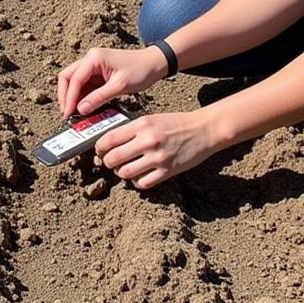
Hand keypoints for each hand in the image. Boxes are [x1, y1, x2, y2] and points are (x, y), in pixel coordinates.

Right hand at [57, 46, 165, 117]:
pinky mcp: (97, 73)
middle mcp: (90, 59)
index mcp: (94, 58)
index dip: (68, 98)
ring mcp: (93, 66)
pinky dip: (82, 97)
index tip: (68, 113)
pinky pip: (84, 85)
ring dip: (73, 97)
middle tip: (67, 113)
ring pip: (74, 82)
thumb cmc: (140, 70)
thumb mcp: (120, 86)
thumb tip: (81, 109)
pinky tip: (84, 108)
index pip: (74, 79)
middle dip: (65, 96)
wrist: (154, 63)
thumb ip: (99, 97)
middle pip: (68, 77)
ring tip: (74, 113)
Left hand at [94, 111, 216, 189]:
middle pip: (113, 158)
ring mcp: (158, 157)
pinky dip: (137, 182)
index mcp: (141, 125)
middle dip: (108, 162)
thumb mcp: (151, 119)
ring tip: (125, 168)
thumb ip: (132, 129)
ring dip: (121, 173)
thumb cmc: (176, 123)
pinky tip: (139, 176)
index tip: (100, 150)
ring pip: (125, 173)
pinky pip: (143, 183)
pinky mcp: (168, 171)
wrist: (203, 129)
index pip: (109, 139)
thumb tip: (110, 142)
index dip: (99, 148)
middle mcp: (148, 141)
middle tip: (110, 161)